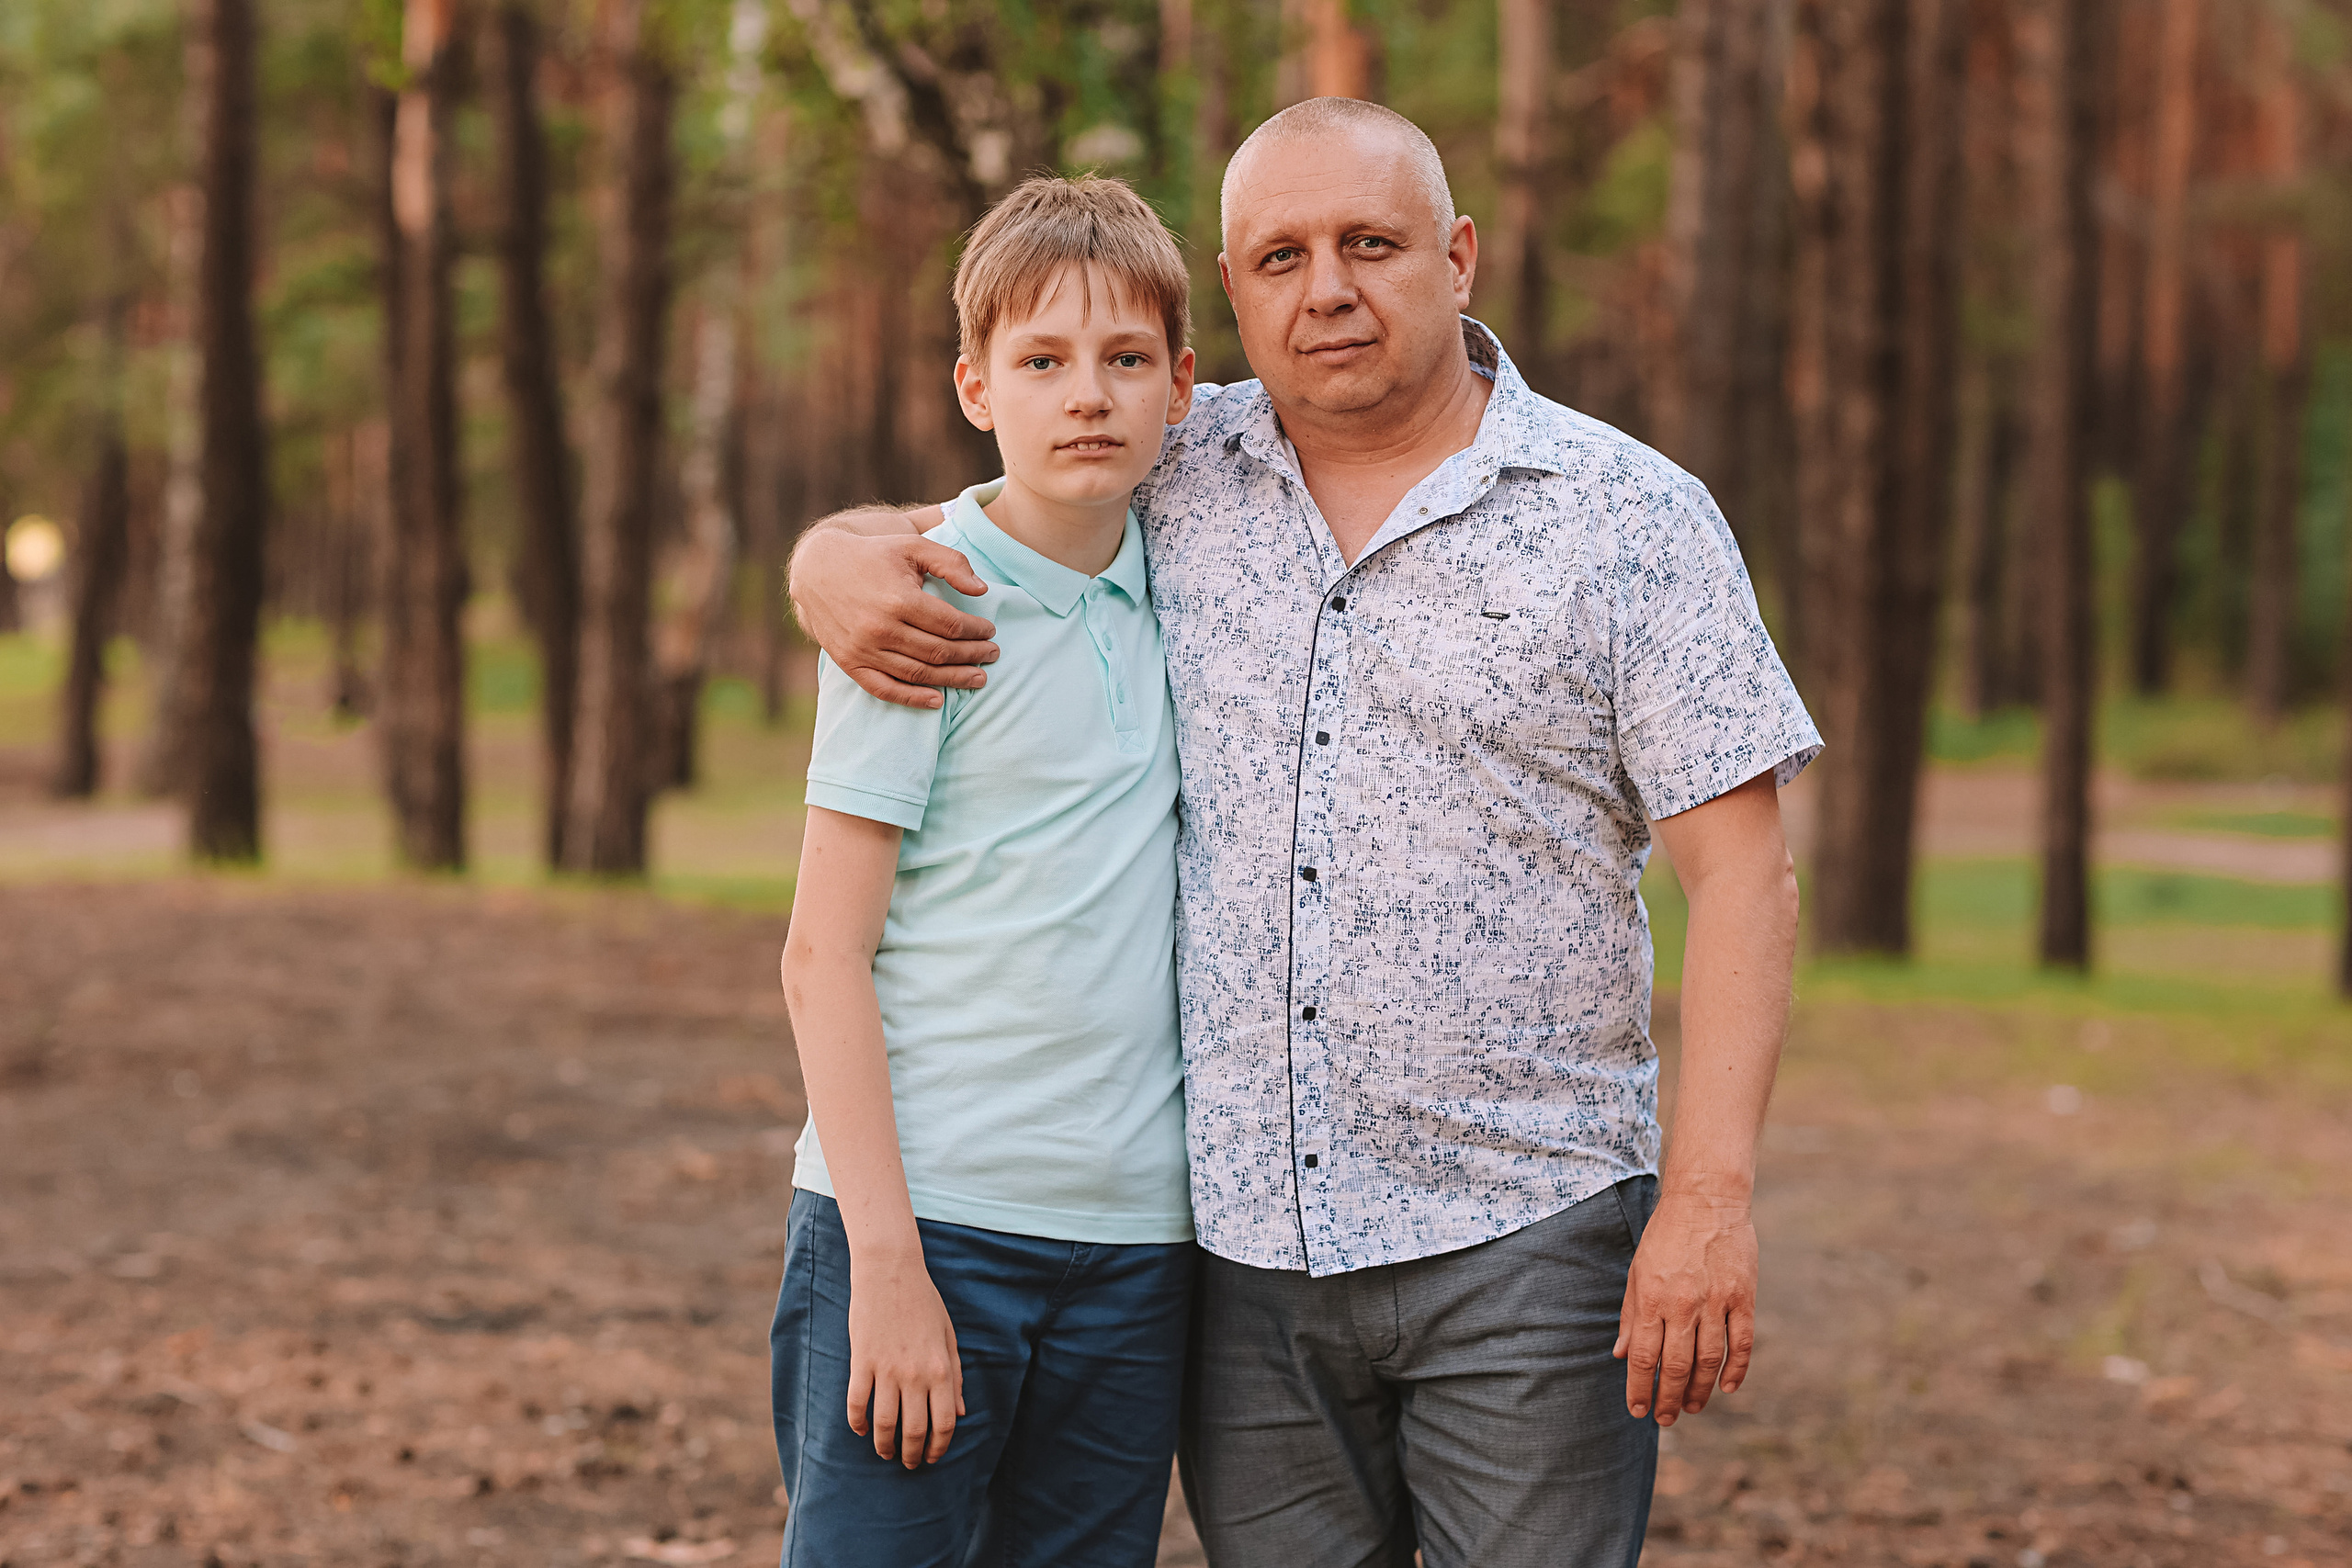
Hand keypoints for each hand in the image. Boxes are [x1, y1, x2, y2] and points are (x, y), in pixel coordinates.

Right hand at [789, 516, 998, 709]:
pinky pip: (885, 689)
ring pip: (918, 673)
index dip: (976, 631)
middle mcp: (881, 628)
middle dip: (972, 656)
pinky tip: (937, 700)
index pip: (950, 625)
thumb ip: (951, 562)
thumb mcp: (912, 546)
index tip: (990, 631)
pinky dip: (912, 699)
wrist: (817, 569)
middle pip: (939, 652)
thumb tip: (982, 590)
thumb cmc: (873, 555)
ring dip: (953, 679)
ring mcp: (864, 649)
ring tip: (978, 678)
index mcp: (899, 599)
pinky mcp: (849, 663)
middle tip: (992, 655)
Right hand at [846, 1251, 964, 1467]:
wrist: (890, 1272)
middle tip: (910, 1463)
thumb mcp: (949, 1336)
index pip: (944, 1423)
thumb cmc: (924, 1302)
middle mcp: (915, 1374)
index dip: (939, 1447)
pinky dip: (857, 1423)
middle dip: (913, 1454)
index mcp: (941, 1368)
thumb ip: (956, 1376)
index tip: (933, 1457)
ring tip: (885, 1453)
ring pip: (883, 1424)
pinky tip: (861, 1430)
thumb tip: (960, 1412)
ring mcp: (886, 1370)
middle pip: (914, 1430)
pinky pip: (856, 1403)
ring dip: (884, 1446)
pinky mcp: (861, 1362)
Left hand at [1612, 1188, 1757, 1425]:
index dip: (1640, 1388)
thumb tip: (1622, 1356)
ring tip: (1691, 1408)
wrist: (1706, 1201)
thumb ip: (1632, 1316)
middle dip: (1668, 1398)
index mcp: (1652, 1298)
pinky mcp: (1744, 1298)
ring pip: (1709, 1361)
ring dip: (1699, 1391)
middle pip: (1676, 1366)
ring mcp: (1717, 1302)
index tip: (1638, 1410)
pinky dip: (1736, 1370)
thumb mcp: (1638, 1272)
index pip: (1644, 1357)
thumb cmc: (1666, 1237)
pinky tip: (1728, 1387)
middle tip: (1666, 1419)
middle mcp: (1684, 1304)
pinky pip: (1742, 1343)